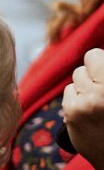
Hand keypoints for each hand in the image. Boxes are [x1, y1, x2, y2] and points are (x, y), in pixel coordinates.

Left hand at [63, 48, 103, 169]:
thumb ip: (103, 76)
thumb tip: (94, 56)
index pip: (93, 55)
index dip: (98, 63)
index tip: (102, 73)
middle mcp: (101, 93)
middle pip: (81, 68)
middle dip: (91, 76)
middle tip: (102, 91)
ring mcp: (85, 104)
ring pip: (74, 81)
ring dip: (83, 87)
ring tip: (98, 102)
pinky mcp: (72, 114)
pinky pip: (69, 94)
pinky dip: (76, 99)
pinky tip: (89, 110)